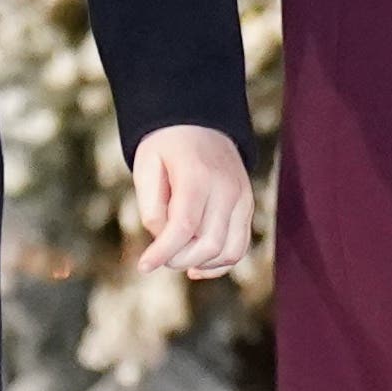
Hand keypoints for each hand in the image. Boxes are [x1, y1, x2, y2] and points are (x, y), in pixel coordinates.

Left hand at [129, 122, 257, 278]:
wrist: (200, 123)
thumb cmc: (167, 148)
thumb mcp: (146, 167)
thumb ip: (151, 206)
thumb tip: (164, 240)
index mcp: (198, 176)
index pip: (184, 226)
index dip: (163, 252)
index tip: (143, 266)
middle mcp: (227, 189)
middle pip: (208, 244)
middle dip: (179, 259)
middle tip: (158, 256)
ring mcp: (242, 199)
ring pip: (228, 251)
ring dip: (199, 264)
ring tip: (176, 257)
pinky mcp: (247, 208)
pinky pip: (239, 247)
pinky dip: (219, 263)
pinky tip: (196, 265)